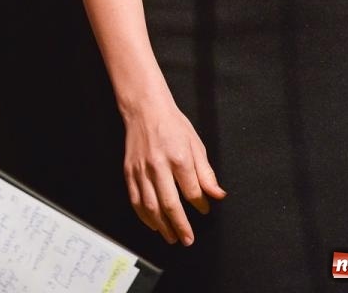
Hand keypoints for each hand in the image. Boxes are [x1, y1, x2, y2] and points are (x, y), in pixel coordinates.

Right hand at [122, 95, 225, 245]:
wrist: (144, 108)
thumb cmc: (172, 123)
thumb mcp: (195, 143)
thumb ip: (206, 172)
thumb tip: (217, 194)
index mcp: (178, 157)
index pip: (192, 191)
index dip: (200, 205)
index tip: (204, 210)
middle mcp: (158, 165)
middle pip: (170, 204)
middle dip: (180, 226)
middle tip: (187, 240)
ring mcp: (141, 170)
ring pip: (151, 206)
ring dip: (162, 226)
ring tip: (171, 237)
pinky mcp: (129, 172)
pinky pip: (135, 200)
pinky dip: (144, 216)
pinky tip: (153, 224)